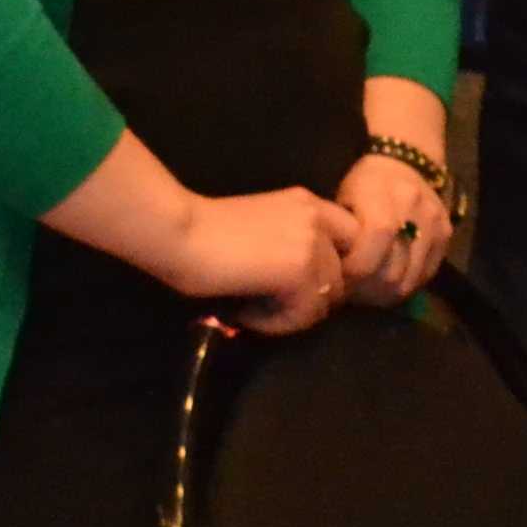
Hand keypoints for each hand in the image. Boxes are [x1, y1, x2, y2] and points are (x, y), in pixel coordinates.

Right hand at [163, 186, 362, 335]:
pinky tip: (246, 316)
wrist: (177, 231)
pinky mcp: (300, 271)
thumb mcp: (262, 228)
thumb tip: (309, 286)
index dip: (330, 268)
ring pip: (327, 297)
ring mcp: (313, 243)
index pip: (349, 240)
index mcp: (308, 203)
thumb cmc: (202, 231)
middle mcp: (318, 218)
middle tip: (272, 307)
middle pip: (341, 273)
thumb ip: (292, 243)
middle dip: (311, 296)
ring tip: (255, 313)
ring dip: (293, 314)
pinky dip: (278, 324)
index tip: (296, 286)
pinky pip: (305, 313)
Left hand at [333, 151, 452, 305]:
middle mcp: (417, 210)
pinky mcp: (447, 236)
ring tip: (369, 289)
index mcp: (385, 195)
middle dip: (368, 288)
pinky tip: (389, 281)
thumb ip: (342, 235)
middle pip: (394, 269)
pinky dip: (405, 285)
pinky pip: (425, 276)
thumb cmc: (366, 184)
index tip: (341, 274)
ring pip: (410, 279)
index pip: (377, 238)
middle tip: (352, 289)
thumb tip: (335, 277)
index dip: (356, 265)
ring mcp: (436, 225)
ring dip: (386, 293)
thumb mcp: (345, 200)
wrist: (406, 163)